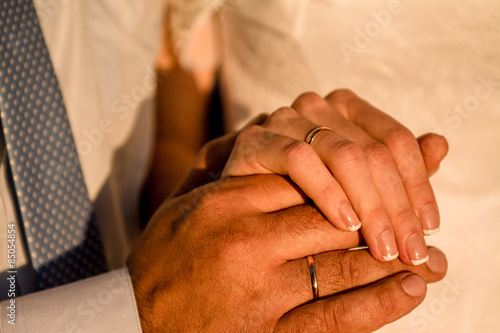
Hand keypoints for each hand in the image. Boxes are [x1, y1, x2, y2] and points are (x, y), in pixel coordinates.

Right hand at [127, 173, 446, 331]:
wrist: (131, 319)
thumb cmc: (163, 257)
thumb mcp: (189, 204)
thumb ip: (234, 177)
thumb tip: (285, 156)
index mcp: (226, 201)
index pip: (306, 181)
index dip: (350, 182)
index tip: (379, 182)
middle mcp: (244, 241)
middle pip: (332, 221)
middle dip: (380, 217)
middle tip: (418, 221)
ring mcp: (258, 290)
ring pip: (341, 267)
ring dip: (390, 260)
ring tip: (428, 257)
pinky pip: (333, 319)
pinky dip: (377, 304)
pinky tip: (408, 290)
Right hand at [221, 89, 448, 264]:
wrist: (241, 201)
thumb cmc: (303, 194)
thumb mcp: (355, 183)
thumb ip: (394, 167)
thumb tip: (441, 145)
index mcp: (346, 108)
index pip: (396, 140)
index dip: (418, 184)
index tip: (430, 229)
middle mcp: (318, 106)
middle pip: (374, 151)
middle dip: (398, 206)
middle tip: (412, 251)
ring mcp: (287, 118)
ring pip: (344, 154)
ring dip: (370, 205)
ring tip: (383, 246)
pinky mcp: (257, 139)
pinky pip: (300, 159)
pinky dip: (327, 191)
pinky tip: (345, 223)